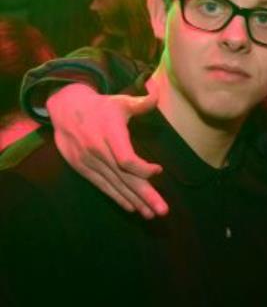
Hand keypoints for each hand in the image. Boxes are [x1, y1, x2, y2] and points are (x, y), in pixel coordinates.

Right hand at [47, 84, 166, 217]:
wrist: (64, 108)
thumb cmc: (101, 106)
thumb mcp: (121, 101)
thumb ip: (141, 102)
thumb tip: (157, 92)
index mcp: (109, 134)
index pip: (126, 159)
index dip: (143, 169)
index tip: (159, 170)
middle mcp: (98, 150)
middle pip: (124, 177)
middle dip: (145, 195)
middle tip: (162, 211)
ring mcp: (88, 161)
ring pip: (115, 185)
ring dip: (134, 201)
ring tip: (151, 214)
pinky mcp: (82, 168)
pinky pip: (102, 186)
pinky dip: (117, 197)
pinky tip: (131, 207)